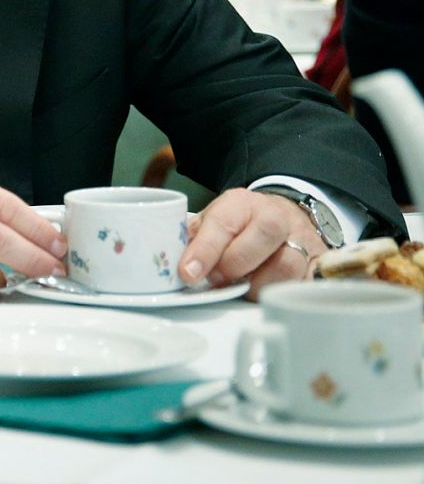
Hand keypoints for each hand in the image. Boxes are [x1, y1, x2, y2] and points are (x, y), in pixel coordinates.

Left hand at [179, 188, 318, 295]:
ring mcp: (303, 240)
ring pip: (288, 267)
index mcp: (242, 203)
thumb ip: (196, 237)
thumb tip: (176, 261)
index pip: (223, 223)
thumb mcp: (215, 219)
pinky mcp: (320, 263)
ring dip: (259, 285)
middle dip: (235, 264)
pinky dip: (286, 294)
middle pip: (263, 237)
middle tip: (219, 280)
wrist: (285, 216)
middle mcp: (277, 217)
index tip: (189, 272)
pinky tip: (269, 293)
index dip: (205, 250)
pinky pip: (308, 284)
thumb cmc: (242, 224)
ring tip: (243, 287)